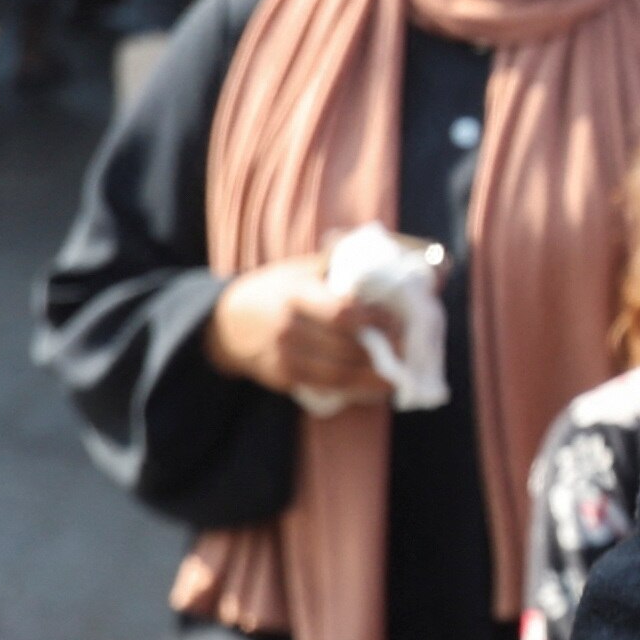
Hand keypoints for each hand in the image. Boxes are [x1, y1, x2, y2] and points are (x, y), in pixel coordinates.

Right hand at [206, 253, 398, 403]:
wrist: (228, 322)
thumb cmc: (277, 290)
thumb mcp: (301, 270)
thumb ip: (338, 264)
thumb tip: (383, 251)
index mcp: (295, 293)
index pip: (343, 312)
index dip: (376, 320)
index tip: (401, 322)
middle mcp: (288, 327)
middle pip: (345, 347)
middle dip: (382, 352)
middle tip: (411, 351)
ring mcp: (283, 356)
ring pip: (339, 373)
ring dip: (375, 377)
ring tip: (401, 375)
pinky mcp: (283, 377)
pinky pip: (326, 387)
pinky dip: (356, 388)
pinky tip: (377, 386)